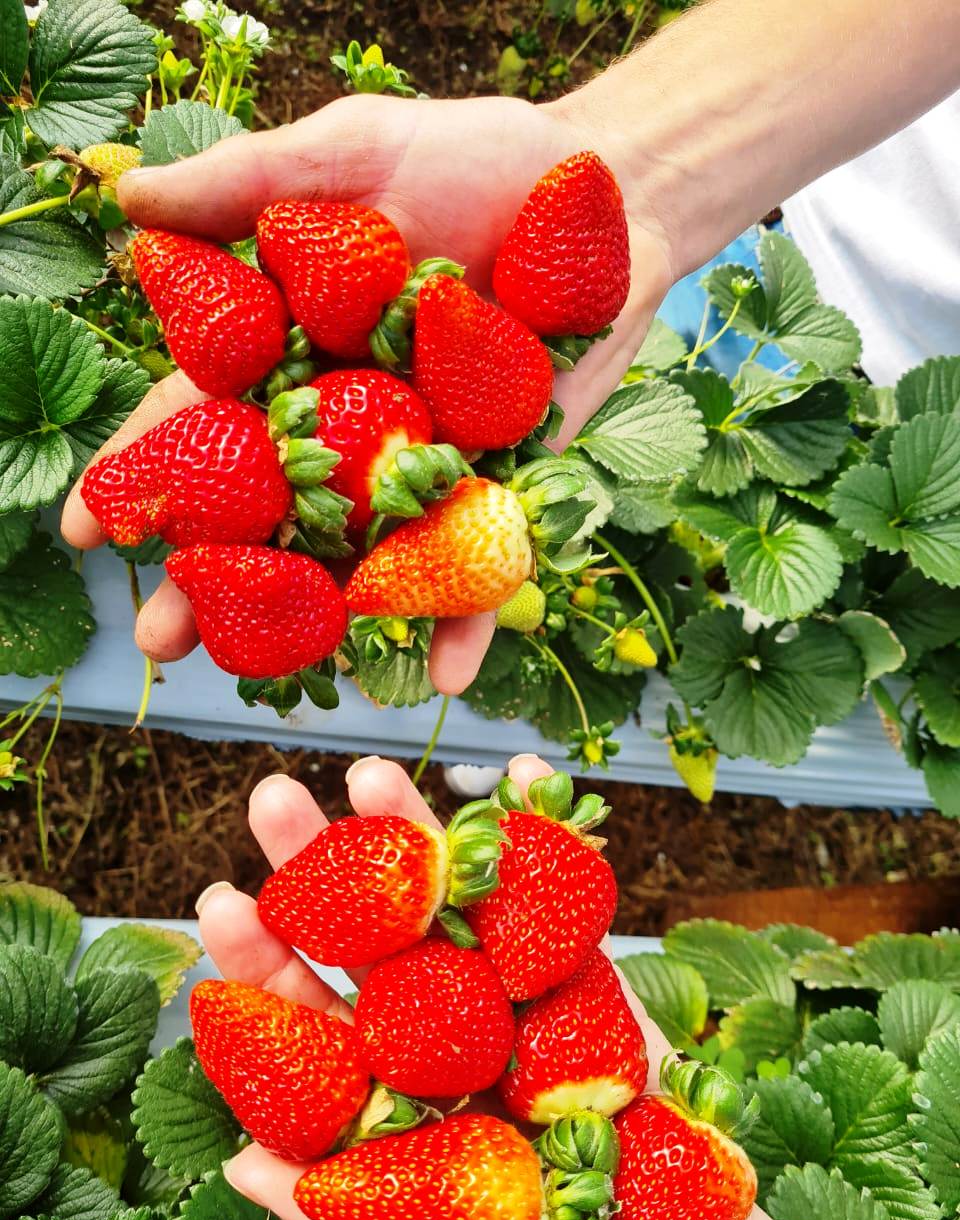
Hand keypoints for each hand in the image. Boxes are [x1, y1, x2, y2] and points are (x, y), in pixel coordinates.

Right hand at [60, 92, 673, 693]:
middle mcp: (350, 421)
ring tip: (266, 671)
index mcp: (295, 351)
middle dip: (213, 574)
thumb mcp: (356, 155)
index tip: (90, 529)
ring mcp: (425, 461)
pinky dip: (471, 611)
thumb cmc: (474, 159)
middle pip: (269, 507)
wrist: (605, 192)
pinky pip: (483, 555)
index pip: (205, 419)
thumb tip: (127, 199)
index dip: (147, 471)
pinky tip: (450, 671)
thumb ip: (249, 184)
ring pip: (361, 550)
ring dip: (318, 614)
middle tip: (158, 637)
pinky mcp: (504, 481)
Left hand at [195, 752, 810, 1219]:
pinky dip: (550, 837)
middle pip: (367, 935)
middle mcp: (435, 1025)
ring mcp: (507, 992)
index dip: (263, 957)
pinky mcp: (583, 978)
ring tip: (373, 775)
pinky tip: (526, 775)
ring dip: (420, 832)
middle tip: (274, 799)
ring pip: (454, 901)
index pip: (304, 1014)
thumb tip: (242, 1164)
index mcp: (382, 1083)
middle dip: (322, 866)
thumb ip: (335, 1218)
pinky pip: (564, 901)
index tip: (220, 902)